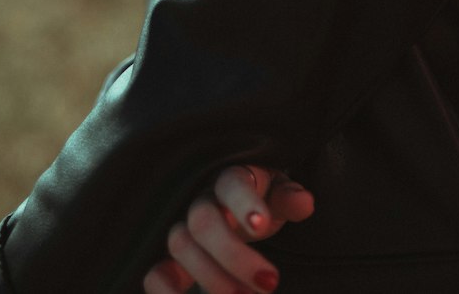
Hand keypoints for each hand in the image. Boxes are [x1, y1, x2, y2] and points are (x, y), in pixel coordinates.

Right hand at [144, 163, 314, 293]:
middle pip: (204, 220)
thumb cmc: (259, 199)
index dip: (244, 204)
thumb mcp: (278, 194)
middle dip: (234, 256)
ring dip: (213, 279)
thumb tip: (304, 203)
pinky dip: (165, 293)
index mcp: (231, 177)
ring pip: (181, 246)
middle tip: (269, 284)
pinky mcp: (166, 260)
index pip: (233, 184)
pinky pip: (154, 274)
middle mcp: (199, 199)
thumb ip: (288, 198)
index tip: (261, 227)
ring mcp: (179, 227)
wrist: (233, 210)